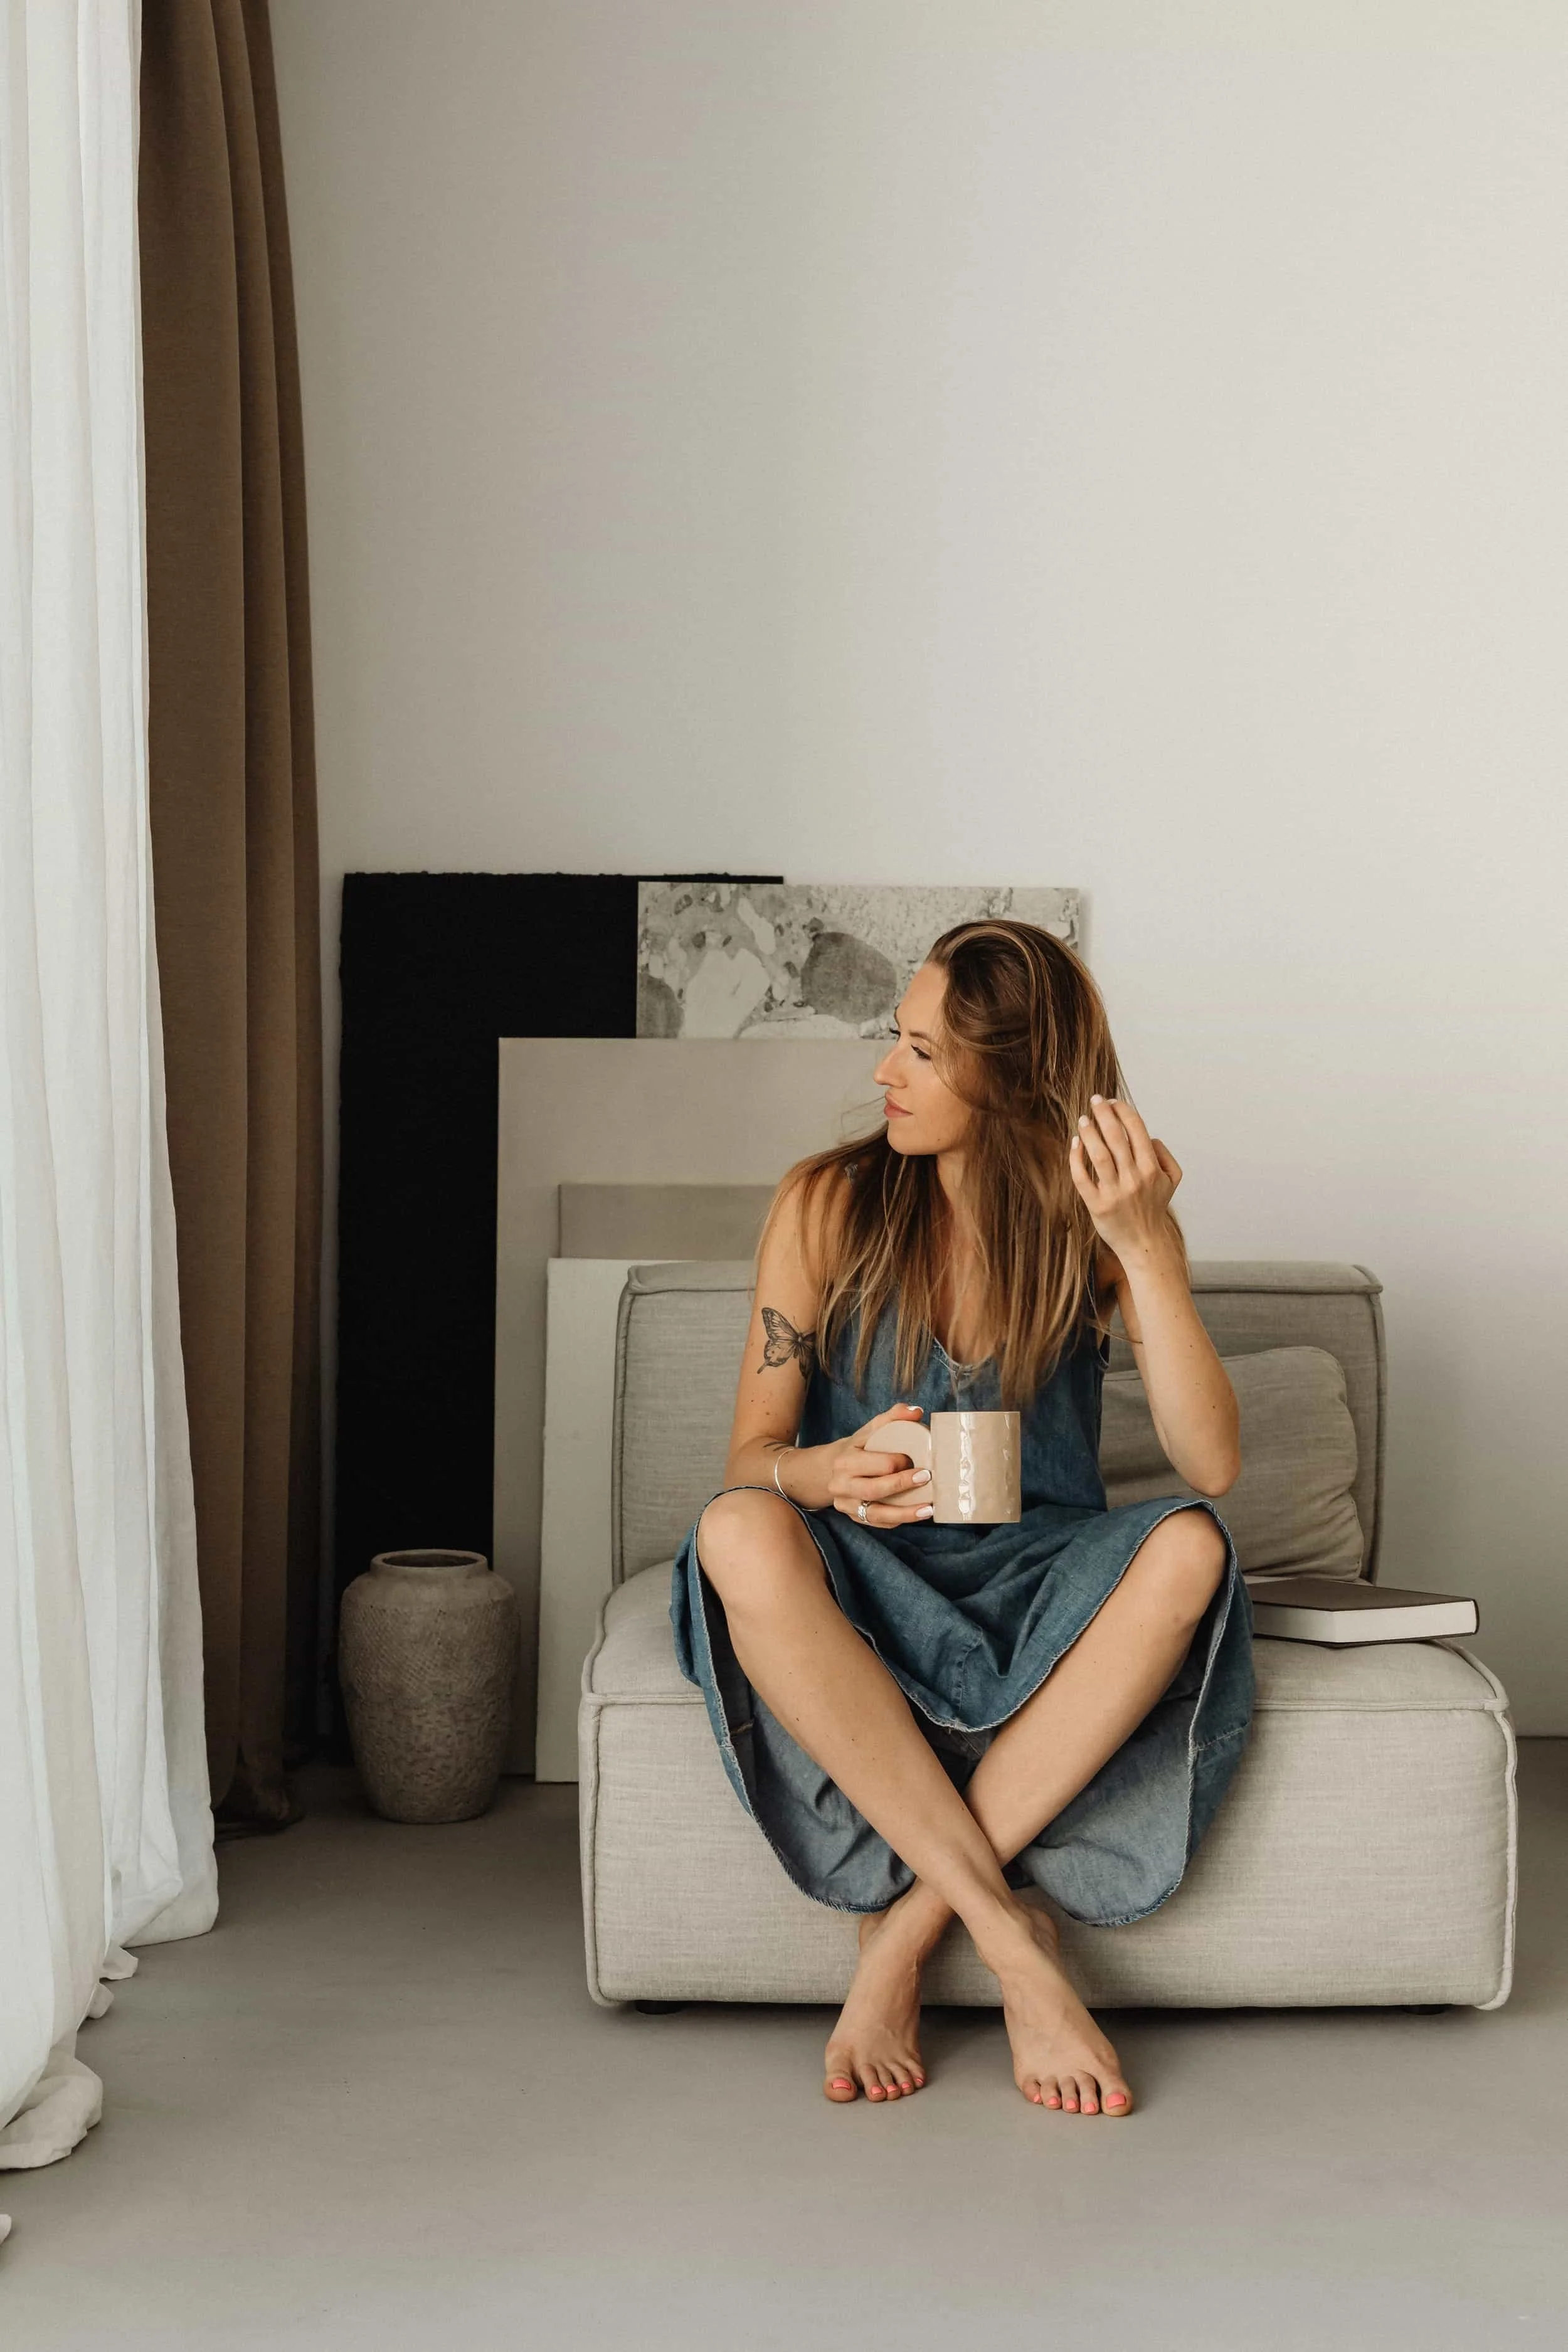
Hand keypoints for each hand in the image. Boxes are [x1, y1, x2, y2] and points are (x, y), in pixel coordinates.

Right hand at [826, 1405, 933, 1528]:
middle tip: (927, 1478)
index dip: (901, 1462)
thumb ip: (893, 1417)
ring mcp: (845, 1504)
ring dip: (905, 1513)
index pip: (878, 1464)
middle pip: (874, 1489)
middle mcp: (840, 1484)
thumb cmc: (858, 1448)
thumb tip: (916, 1411)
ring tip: (928, 1509)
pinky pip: (877, 1523)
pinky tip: (916, 1515)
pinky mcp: (853, 1517)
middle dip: (903, 1485)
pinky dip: (898, 1521)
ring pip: (876, 1514)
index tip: (919, 1460)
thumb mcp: (871, 1430)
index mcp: (845, 1460)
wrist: (831, 1469)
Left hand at [1069, 1095, 1181, 1261]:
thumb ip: (1165, 1156)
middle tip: (1095, 1100)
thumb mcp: (1172, 1181)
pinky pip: (1082, 1177)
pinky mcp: (1097, 1205)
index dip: (1123, 1111)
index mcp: (1151, 1169)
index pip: (1136, 1130)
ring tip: (1083, 1119)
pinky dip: (1076, 1158)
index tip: (1113, 1101)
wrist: (1144, 1243)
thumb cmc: (1154, 1209)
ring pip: (1098, 1154)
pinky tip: (1075, 1143)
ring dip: (1089, 1132)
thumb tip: (1150, 1137)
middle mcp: (1134, 1179)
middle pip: (1116, 1137)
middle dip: (1104, 1113)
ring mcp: (1114, 1192)